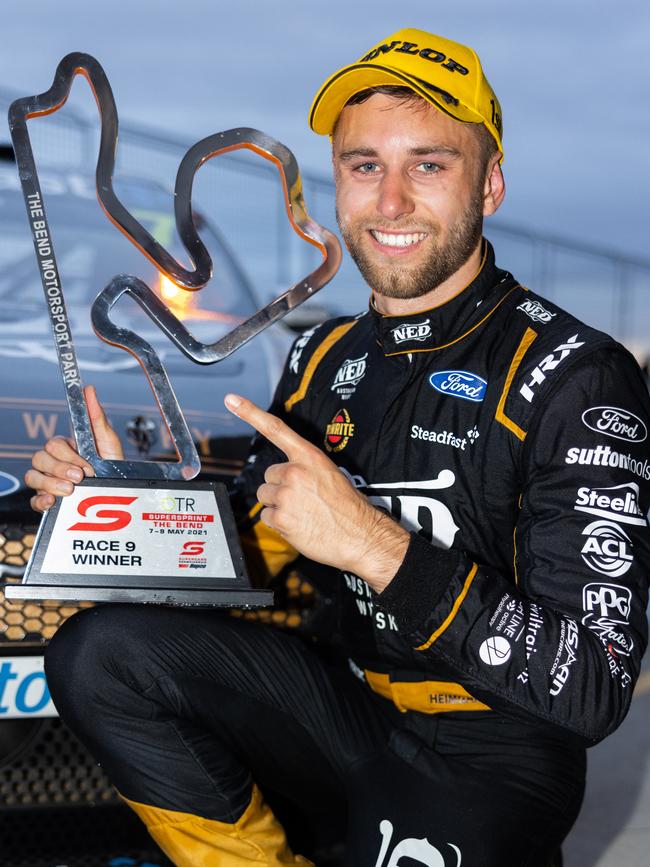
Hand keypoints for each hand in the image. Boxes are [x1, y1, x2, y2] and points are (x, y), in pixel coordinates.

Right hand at [25, 385, 123, 512]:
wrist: (120, 492)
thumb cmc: (113, 465)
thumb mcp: (108, 441)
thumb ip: (97, 416)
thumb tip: (88, 390)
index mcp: (66, 447)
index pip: (52, 444)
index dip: (66, 454)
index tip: (84, 465)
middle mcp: (54, 463)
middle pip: (39, 459)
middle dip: (59, 469)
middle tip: (79, 478)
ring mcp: (48, 481)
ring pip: (32, 477)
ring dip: (50, 483)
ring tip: (70, 490)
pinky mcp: (48, 500)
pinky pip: (34, 500)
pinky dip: (41, 500)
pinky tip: (53, 501)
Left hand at [224, 393, 408, 591]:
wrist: (361, 535)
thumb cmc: (348, 507)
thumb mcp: (331, 474)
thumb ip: (306, 469)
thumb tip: (285, 476)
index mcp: (309, 456)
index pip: (276, 429)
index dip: (250, 412)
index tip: (231, 399)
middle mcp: (295, 472)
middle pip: (269, 476)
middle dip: (280, 487)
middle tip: (302, 499)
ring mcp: (286, 495)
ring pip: (266, 497)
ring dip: (278, 505)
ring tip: (302, 513)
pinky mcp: (281, 518)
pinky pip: (267, 517)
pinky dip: (280, 523)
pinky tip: (299, 525)